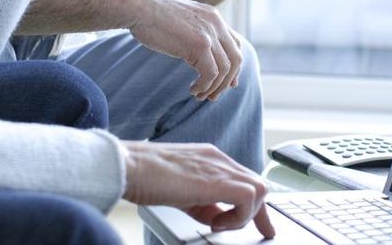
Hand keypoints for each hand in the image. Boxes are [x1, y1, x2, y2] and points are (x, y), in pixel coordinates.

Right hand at [122, 141, 275, 237]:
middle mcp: (218, 159)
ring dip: (245, 215)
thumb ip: (201, 204)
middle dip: (261, 213)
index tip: (262, 223)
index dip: (254, 204)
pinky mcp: (216, 180)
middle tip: (264, 232)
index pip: (243, 180)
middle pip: (256, 184)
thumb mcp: (179, 193)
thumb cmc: (143, 177)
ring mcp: (219, 166)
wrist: (127, 166)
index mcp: (210, 159)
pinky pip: (248, 197)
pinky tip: (215, 224)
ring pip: (258, 189)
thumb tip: (215, 218)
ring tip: (219, 226)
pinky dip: (238, 216)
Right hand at [125, 0, 242, 100]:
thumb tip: (198, 53)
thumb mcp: (182, 21)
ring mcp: (209, 34)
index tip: (228, 83)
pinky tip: (192, 90)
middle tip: (212, 96)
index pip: (235, 44)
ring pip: (224, 70)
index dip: (234, 66)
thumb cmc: (151, 15)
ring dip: (213, 88)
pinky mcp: (199, 45)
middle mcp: (216, 24)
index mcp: (213, 16)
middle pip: (235, 59)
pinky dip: (204, 86)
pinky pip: (211, 74)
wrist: (138, 6)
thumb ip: (194, 33)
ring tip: (198, 95)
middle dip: (227, 82)